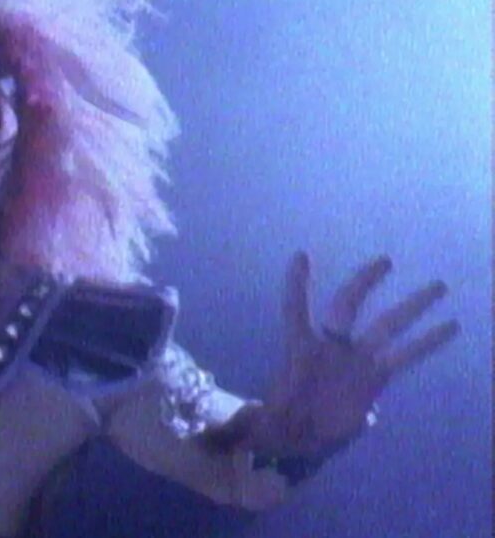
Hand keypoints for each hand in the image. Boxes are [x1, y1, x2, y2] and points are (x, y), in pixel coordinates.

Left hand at [252, 252, 459, 457]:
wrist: (298, 439)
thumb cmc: (274, 421)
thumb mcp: (259, 416)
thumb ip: (253, 415)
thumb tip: (244, 420)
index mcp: (299, 348)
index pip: (295, 309)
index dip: (297, 286)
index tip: (301, 257)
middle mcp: (330, 347)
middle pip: (348, 306)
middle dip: (364, 283)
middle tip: (384, 260)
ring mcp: (355, 360)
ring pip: (387, 326)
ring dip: (411, 307)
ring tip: (438, 287)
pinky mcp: (374, 379)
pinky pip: (405, 356)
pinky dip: (427, 342)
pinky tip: (451, 327)